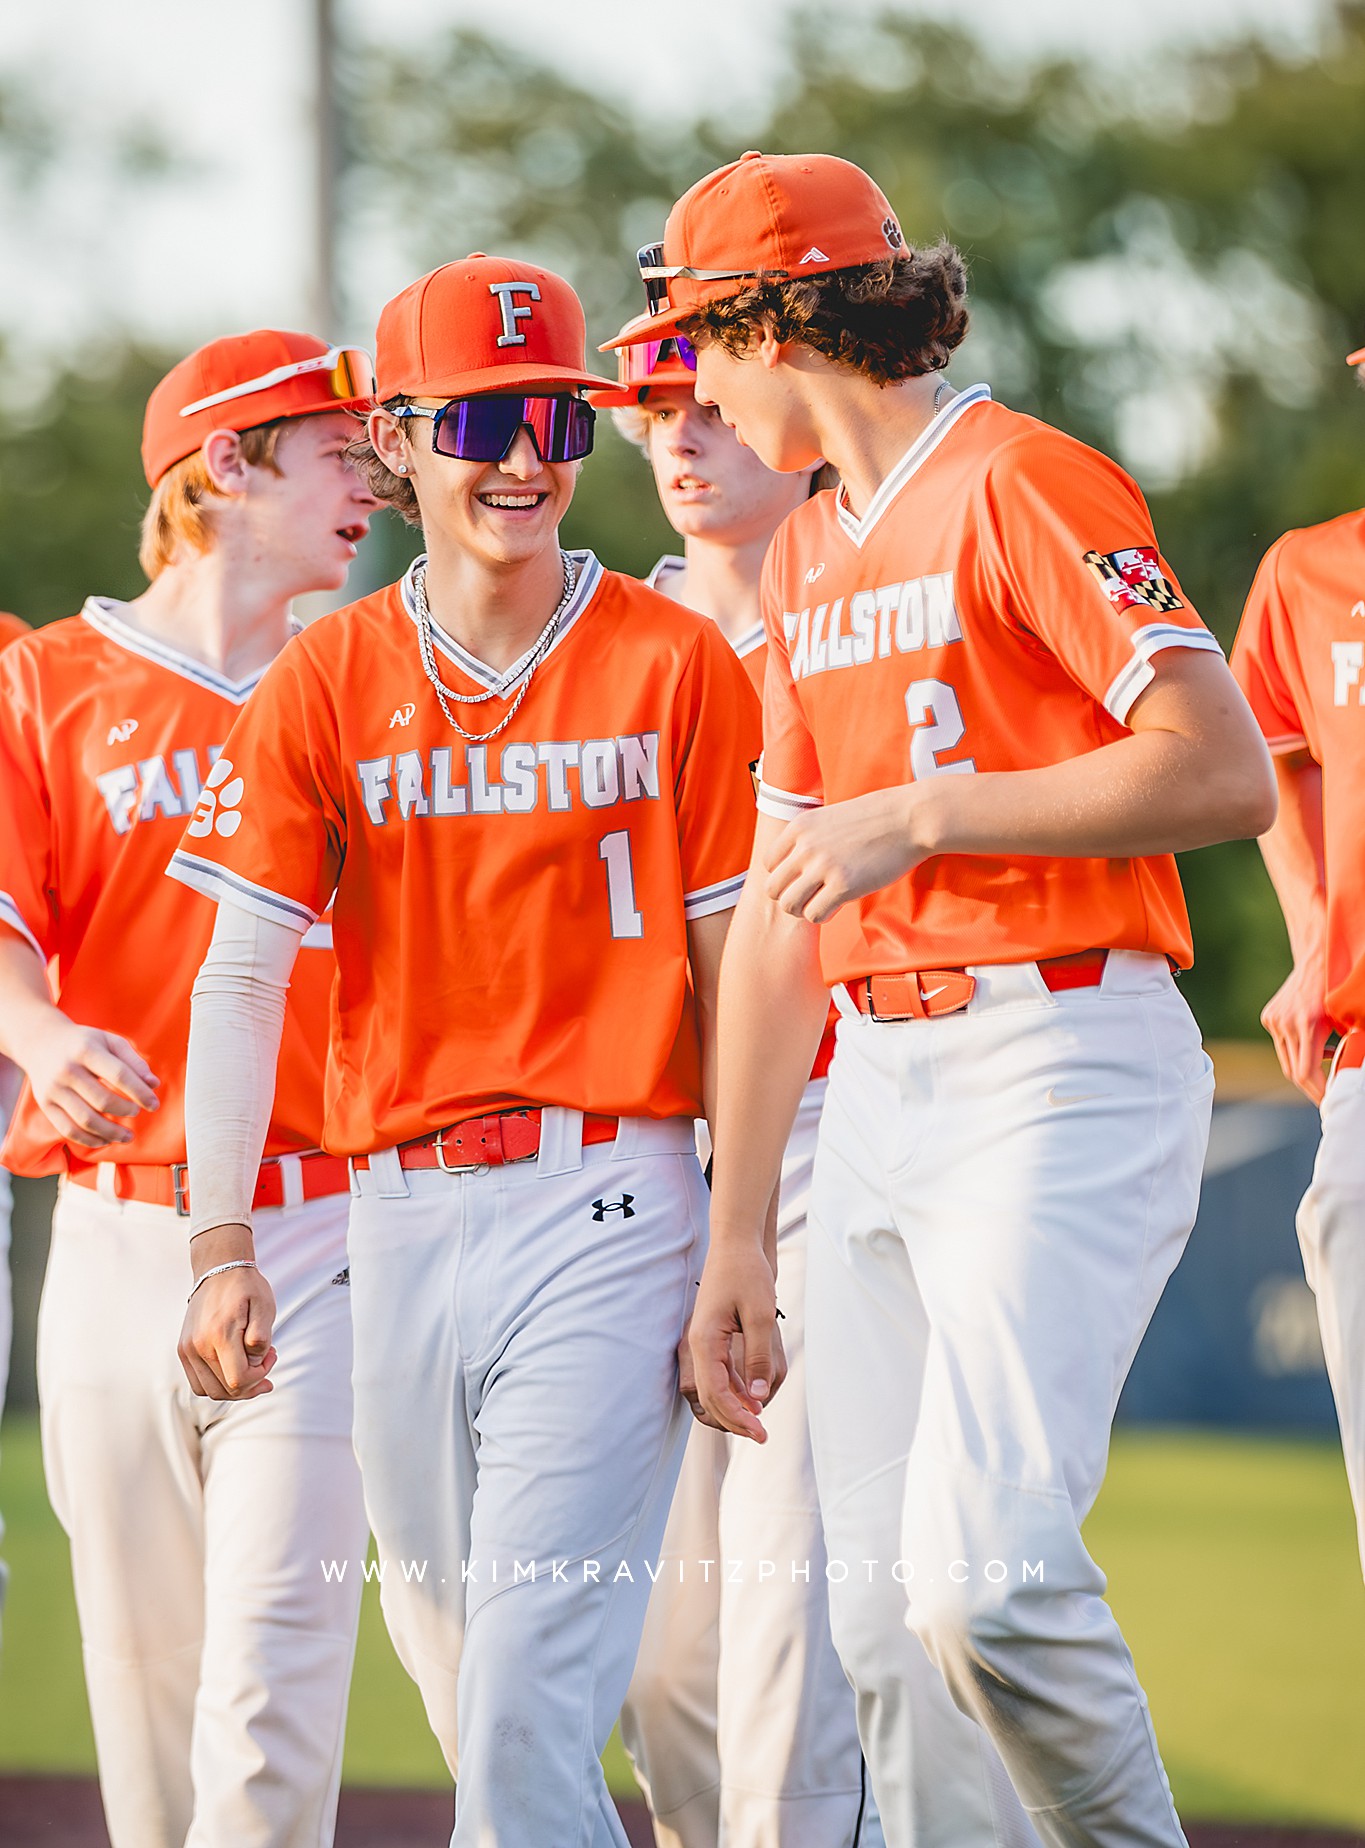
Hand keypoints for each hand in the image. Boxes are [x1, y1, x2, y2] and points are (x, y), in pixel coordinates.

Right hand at [25, 1016, 158, 1147]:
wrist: (41, 1041)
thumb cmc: (83, 1043)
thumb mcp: (109, 1041)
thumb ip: (134, 1061)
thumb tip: (153, 1084)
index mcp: (86, 1050)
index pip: (118, 1075)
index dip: (140, 1092)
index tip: (154, 1105)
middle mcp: (67, 1070)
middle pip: (102, 1100)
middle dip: (126, 1110)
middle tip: (137, 1111)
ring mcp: (53, 1090)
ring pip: (85, 1120)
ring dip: (111, 1132)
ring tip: (127, 1135)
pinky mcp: (46, 1105)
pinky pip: (68, 1130)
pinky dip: (90, 1140)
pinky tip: (106, 1140)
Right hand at [178, 1225, 276, 1399]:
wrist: (218, 1269)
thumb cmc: (245, 1288)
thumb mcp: (264, 1306)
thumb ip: (262, 1337)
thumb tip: (255, 1362)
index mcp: (220, 1334)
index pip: (238, 1380)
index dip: (260, 1376)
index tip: (271, 1355)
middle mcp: (198, 1346)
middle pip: (224, 1391)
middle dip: (251, 1384)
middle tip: (266, 1361)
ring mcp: (187, 1349)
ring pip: (210, 1391)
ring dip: (234, 1387)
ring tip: (251, 1364)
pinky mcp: (183, 1350)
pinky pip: (199, 1383)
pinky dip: (218, 1383)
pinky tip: (234, 1366)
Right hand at [689, 1245, 787, 1441]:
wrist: (736, 1244)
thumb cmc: (747, 1273)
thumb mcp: (760, 1315)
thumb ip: (757, 1358)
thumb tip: (757, 1399)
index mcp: (705, 1341)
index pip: (716, 1393)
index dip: (737, 1417)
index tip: (760, 1432)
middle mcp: (699, 1345)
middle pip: (711, 1397)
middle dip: (734, 1420)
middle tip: (762, 1435)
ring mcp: (704, 1342)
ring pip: (714, 1388)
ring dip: (734, 1408)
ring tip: (758, 1423)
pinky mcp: (712, 1338)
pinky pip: (720, 1374)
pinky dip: (735, 1390)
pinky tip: (753, 1398)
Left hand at [766, 786, 930, 923]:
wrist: (911, 818)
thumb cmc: (878, 818)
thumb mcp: (832, 817)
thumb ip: (810, 839)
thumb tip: (797, 867)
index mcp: (799, 827)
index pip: (769, 865)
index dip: (787, 877)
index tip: (806, 879)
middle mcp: (805, 846)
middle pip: (773, 889)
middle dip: (791, 897)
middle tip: (812, 897)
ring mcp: (822, 866)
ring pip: (789, 905)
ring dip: (804, 910)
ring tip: (823, 902)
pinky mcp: (843, 885)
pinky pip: (814, 915)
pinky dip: (823, 916)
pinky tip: (838, 905)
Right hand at [1262, 954, 1332, 1102]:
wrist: (1318, 961)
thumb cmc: (1338, 991)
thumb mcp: (1345, 1022)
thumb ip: (1342, 1049)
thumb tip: (1342, 1078)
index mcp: (1307, 1025)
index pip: (1306, 1073)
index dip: (1318, 1091)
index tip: (1329, 1101)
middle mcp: (1286, 1024)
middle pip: (1293, 1071)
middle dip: (1311, 1087)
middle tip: (1326, 1097)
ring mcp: (1274, 1021)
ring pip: (1286, 1059)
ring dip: (1304, 1069)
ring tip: (1324, 1072)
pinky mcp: (1269, 1017)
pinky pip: (1283, 1045)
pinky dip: (1298, 1051)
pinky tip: (1314, 1046)